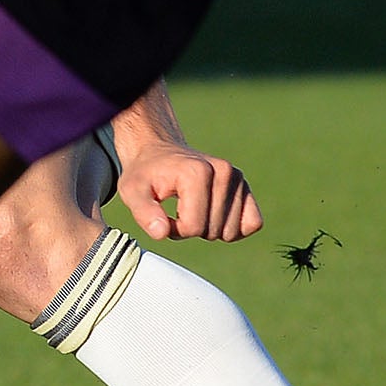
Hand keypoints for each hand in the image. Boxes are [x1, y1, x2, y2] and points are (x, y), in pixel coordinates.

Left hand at [117, 141, 261, 242]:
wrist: (159, 152)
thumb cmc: (145, 174)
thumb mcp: (132, 191)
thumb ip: (144, 212)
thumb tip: (161, 232)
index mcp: (197, 172)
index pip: (192, 227)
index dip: (174, 230)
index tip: (164, 213)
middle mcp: (224, 171)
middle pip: (211, 231)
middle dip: (191, 229)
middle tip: (177, 208)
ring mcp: (237, 178)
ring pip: (230, 232)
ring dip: (208, 229)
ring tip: (192, 208)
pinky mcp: (245, 187)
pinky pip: (252, 223)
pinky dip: (233, 229)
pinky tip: (214, 216)